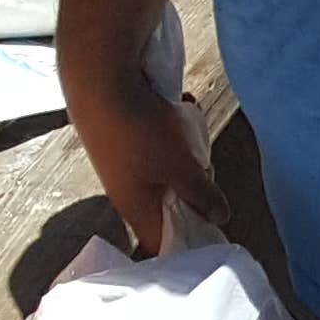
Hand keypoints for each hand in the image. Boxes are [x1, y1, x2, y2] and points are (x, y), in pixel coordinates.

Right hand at [70, 70, 215, 260]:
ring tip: (189, 124)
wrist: (99, 76)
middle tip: (203, 165)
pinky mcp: (124, 134)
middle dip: (194, 184)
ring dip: (186, 148)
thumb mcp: (184, 167)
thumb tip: (219, 217)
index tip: (214, 226)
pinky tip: (181, 104)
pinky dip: (172, 125)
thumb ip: (204, 195)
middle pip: (170, 202)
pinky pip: (158, 139)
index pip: (161, 243)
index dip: (188, 241)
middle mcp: (126, 189)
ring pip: (167, 167)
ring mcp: (123, 161)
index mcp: (136, 208)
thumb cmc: (142, 130)